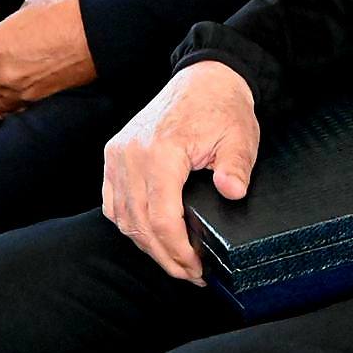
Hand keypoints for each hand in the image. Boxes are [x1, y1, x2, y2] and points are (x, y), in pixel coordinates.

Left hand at [0, 0, 95, 116]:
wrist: (95, 33)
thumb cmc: (65, 14)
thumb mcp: (29, 5)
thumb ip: (12, 22)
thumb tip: (14, 27)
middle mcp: (1, 73)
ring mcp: (21, 90)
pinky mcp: (39, 99)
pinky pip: (16, 110)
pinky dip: (12, 105)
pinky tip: (15, 99)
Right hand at [101, 61, 258, 282]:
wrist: (204, 77)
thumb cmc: (222, 107)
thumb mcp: (240, 137)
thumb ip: (236, 168)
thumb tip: (232, 193)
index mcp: (160, 151)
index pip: (162, 219)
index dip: (179, 252)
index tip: (197, 269)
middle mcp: (131, 154)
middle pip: (139, 225)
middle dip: (165, 257)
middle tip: (190, 275)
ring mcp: (118, 153)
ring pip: (122, 217)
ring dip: (146, 244)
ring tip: (174, 261)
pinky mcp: (115, 153)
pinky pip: (112, 202)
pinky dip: (129, 224)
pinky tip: (150, 236)